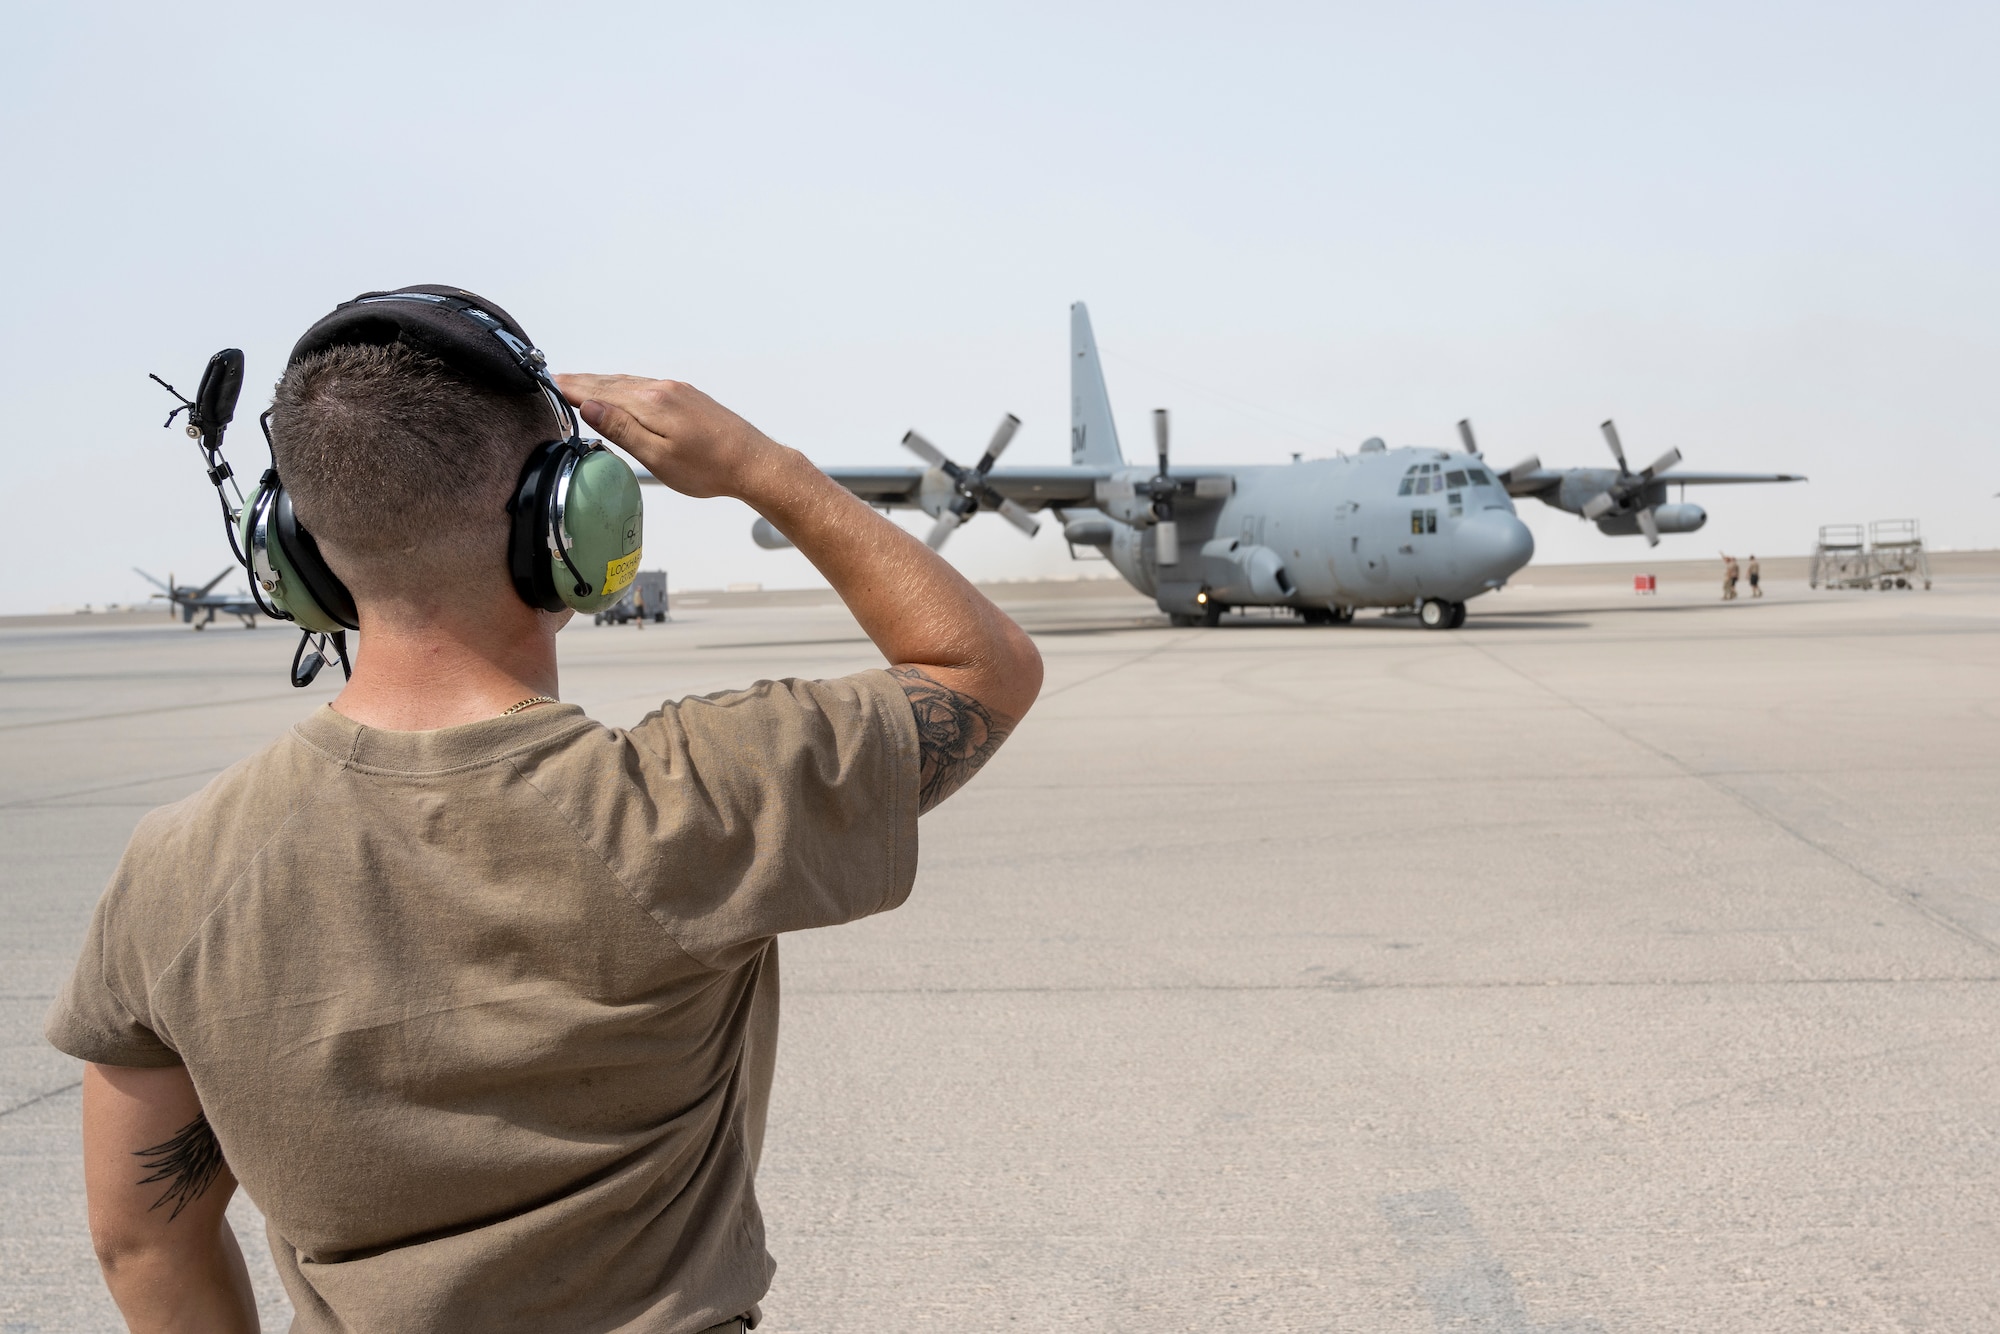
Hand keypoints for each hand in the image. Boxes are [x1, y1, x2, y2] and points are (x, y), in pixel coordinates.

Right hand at [553, 373, 781, 499]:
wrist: (753, 462)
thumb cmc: (709, 468)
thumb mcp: (658, 457)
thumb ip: (622, 430)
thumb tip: (589, 406)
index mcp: (650, 403)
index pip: (599, 391)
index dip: (572, 388)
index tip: (548, 382)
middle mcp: (661, 389)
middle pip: (611, 382)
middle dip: (581, 381)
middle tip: (553, 378)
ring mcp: (676, 390)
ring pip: (627, 382)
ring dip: (600, 382)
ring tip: (578, 383)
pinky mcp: (686, 396)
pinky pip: (644, 386)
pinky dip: (622, 386)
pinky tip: (618, 391)